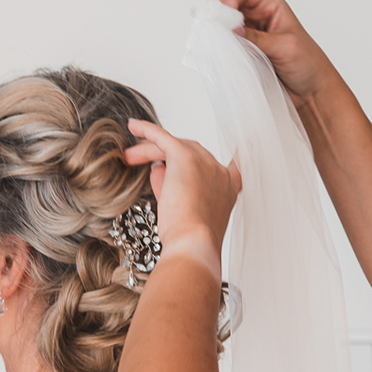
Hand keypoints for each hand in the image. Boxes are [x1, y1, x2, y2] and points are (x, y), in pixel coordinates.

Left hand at [125, 119, 239, 275]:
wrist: (194, 244)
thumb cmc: (191, 240)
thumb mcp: (186, 214)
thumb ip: (176, 189)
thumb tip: (159, 169)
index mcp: (228, 189)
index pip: (234, 167)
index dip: (234, 156)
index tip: (242, 145)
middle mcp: (220, 172)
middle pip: (192, 154)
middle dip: (169, 157)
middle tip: (144, 163)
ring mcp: (204, 162)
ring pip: (174, 147)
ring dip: (151, 150)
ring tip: (130, 157)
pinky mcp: (184, 156)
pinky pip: (162, 137)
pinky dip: (147, 130)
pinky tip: (133, 127)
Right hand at [218, 0, 339, 105]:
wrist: (312, 92)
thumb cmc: (308, 64)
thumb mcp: (284, 46)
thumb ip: (256, 38)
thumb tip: (231, 30)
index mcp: (270, 5)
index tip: (228, 15)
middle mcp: (257, 17)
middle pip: (228, 5)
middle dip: (219, 13)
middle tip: (214, 27)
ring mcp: (248, 36)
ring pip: (223, 26)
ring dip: (217, 32)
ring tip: (215, 41)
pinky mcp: (243, 54)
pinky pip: (225, 46)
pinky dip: (218, 47)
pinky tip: (217, 52)